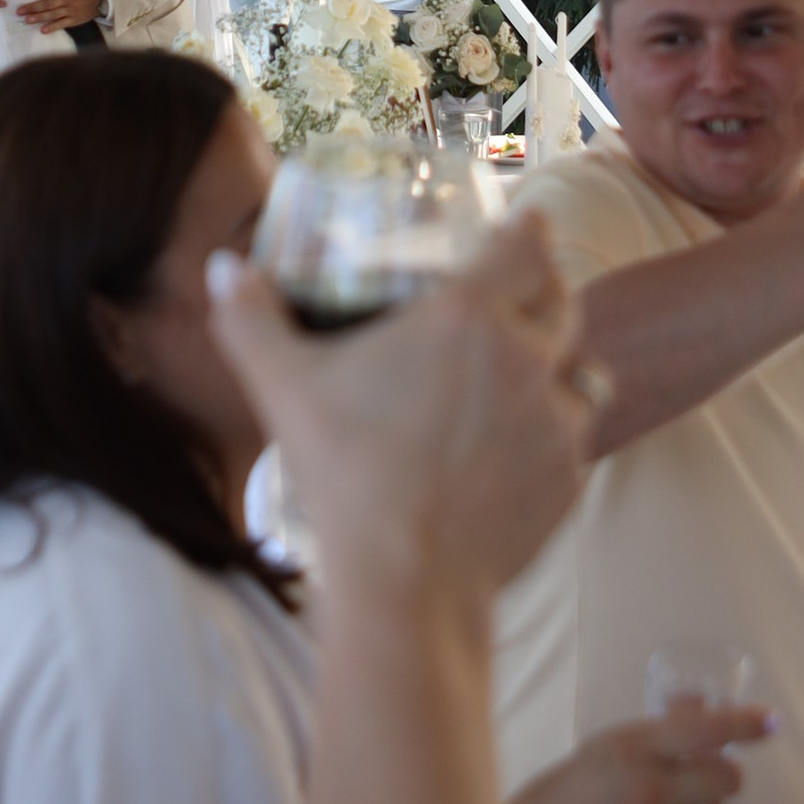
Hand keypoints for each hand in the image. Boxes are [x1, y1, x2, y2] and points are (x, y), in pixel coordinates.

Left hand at [16, 0, 106, 31]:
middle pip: (48, 3)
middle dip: (32, 7)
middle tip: (19, 10)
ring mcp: (71, 9)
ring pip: (52, 14)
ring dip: (39, 17)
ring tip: (26, 20)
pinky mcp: (74, 19)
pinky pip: (62, 23)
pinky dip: (52, 27)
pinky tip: (42, 30)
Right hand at [207, 215, 587, 620]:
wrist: (404, 581)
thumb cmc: (344, 474)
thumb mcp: (283, 386)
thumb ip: (251, 319)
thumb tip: (222, 268)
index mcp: (466, 318)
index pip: (524, 250)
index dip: (530, 230)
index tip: (530, 222)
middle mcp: (526, 359)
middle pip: (563, 302)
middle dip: (548, 288)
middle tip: (528, 289)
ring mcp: (556, 421)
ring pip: (582, 372)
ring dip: (561, 365)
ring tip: (536, 372)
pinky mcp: (569, 477)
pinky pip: (574, 439)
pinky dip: (555, 435)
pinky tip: (522, 448)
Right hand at [506, 706, 770, 803]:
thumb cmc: (557, 802)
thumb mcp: (599, 750)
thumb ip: (657, 731)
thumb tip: (707, 705)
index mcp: (627, 749)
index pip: (705, 730)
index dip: (744, 724)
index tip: (769, 722)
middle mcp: (648, 792)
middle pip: (728, 778)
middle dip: (718, 775)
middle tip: (694, 779)